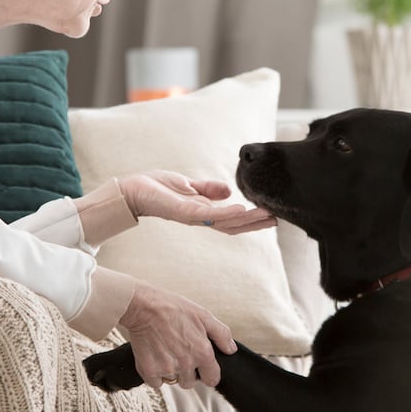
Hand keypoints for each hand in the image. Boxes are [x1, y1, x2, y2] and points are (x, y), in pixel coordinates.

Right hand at [118, 281, 236, 387]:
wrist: (143, 306)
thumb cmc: (172, 308)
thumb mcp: (203, 315)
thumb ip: (222, 334)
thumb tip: (231, 349)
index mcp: (202, 352)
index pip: (212, 379)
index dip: (207, 373)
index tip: (201, 367)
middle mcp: (186, 364)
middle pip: (190, 382)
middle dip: (186, 372)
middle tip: (178, 353)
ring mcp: (167, 369)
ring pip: (172, 381)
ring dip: (170, 371)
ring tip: (165, 352)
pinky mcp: (149, 371)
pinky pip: (155, 382)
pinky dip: (154, 373)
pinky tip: (154, 356)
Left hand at [119, 171, 275, 234]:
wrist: (132, 190)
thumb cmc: (156, 187)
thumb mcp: (189, 185)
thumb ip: (208, 189)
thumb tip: (229, 191)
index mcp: (203, 212)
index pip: (231, 219)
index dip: (251, 219)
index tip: (271, 214)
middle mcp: (201, 218)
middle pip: (233, 225)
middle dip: (256, 223)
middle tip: (278, 219)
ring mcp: (193, 217)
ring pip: (226, 223)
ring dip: (248, 220)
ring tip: (268, 215)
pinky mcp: (184, 212)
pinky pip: (209, 215)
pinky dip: (227, 214)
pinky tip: (241, 210)